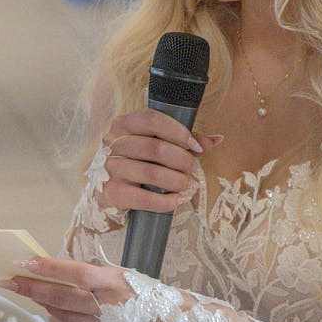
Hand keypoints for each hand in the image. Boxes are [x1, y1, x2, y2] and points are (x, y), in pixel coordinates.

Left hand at [0, 256, 133, 321]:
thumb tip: (59, 272)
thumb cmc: (148, 296)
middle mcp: (107, 306)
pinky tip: (57, 310)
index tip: (23, 262)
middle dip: (31, 288)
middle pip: (61, 296)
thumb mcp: (124, 277)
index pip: (75, 273)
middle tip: (8, 281)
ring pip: (63, 315)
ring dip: (43, 303)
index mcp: (114, 283)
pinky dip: (64, 319)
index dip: (47, 268)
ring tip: (27, 291)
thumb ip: (94, 277)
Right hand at [97, 109, 216, 214]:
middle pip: (154, 148)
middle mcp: (113, 143)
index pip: (152, 120)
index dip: (178, 132)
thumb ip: (184, 140)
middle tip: (193, 169)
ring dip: (177, 181)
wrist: (106, 187)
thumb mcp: (156, 144)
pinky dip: (166, 201)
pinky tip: (178, 200)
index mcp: (124, 124)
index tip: (196, 146)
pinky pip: (143, 198)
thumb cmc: (137, 160)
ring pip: (151, 173)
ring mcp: (110, 168)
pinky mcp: (111, 192)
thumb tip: (215, 140)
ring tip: (189, 185)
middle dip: (181, 160)